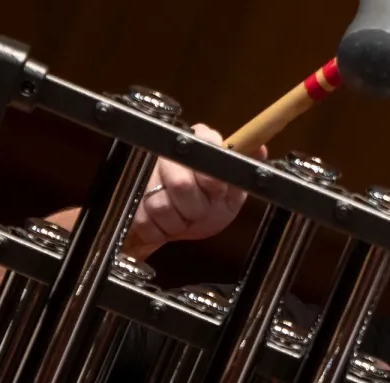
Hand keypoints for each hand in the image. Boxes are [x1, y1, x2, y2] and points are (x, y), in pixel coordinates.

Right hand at [129, 123, 265, 249]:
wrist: (182, 226)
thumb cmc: (211, 204)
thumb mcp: (234, 189)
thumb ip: (244, 169)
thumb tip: (260, 148)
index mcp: (199, 144)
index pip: (204, 147)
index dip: (212, 178)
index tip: (217, 191)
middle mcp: (169, 154)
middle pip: (180, 184)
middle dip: (195, 207)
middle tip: (200, 210)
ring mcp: (145, 174)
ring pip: (161, 205)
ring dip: (179, 221)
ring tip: (184, 217)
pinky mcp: (129, 197)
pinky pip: (145, 220)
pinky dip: (161, 230)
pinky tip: (167, 224)